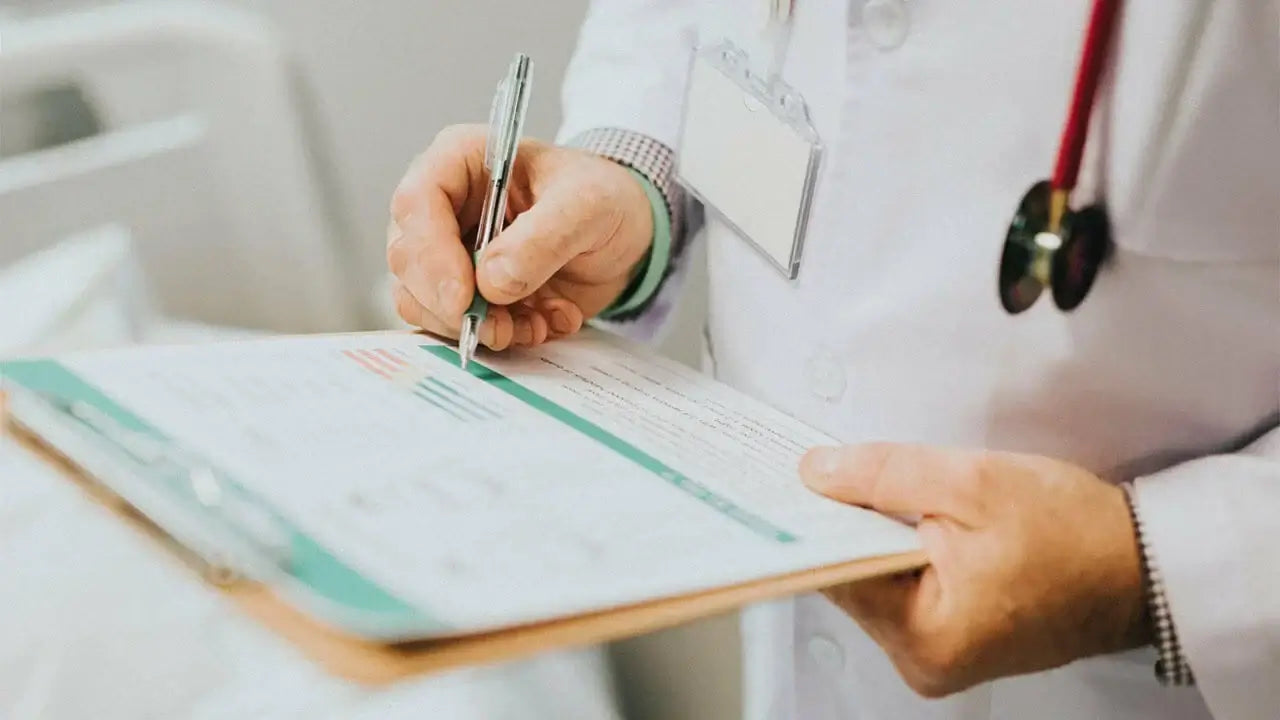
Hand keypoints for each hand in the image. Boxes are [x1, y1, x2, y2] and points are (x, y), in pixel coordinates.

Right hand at [388, 124, 653, 349]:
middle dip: (452, 305)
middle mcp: (443, 207)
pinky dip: (500, 337)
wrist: (625, 233)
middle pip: (409, 261)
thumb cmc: (603, 198)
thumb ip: (542, 239)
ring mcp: (449, 254)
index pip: (416, 203)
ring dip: (479, 327)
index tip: (464, 299)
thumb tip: (490, 282)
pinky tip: (542, 324)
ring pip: (423, 302)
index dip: (431, 256)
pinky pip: (457, 327)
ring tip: (536, 323)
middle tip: (501, 328)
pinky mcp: (466, 293)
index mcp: (460, 161)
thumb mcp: (588, 206)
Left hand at [799, 443, 1150, 697]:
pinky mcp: (952, 638)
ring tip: (885, 494)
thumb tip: (818, 472)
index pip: (835, 572)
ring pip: (875, 579)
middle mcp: (924, 660)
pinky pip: (903, 587)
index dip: (815, 520)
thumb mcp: (973, 483)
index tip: (796, 483)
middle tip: (837, 474)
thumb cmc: (1077, 535)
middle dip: (849, 524)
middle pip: (852, 578)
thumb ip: (885, 475)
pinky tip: (911, 521)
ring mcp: (938, 654)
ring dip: (876, 534)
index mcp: (924, 637)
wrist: (1143, 566)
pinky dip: (901, 551)